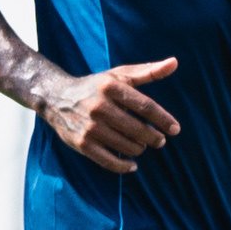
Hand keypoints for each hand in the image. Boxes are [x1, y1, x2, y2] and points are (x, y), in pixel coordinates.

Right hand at [42, 57, 181, 173]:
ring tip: (141, 145)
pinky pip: (110, 161)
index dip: (164, 120)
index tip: (175, 129)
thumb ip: (148, 71)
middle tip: (159, 140)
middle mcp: (99, 107)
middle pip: (139, 129)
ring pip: (127, 146)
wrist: (55, 98)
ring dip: (139, 148)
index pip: (146, 106)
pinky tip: (132, 165)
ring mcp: (90, 127)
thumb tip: (174, 63)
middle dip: (154, 138)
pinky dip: (124, 166)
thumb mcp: (119, 75)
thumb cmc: (95, 86)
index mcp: (111, 87)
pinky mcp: (82, 143)